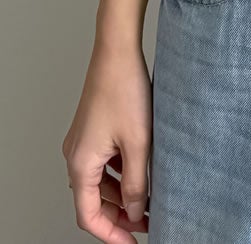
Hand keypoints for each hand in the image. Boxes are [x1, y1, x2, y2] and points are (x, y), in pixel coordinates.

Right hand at [61, 38, 152, 241]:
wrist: (117, 51)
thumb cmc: (125, 90)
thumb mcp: (138, 143)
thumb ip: (137, 183)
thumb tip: (136, 211)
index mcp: (80, 163)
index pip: (89, 216)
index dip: (112, 233)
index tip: (134, 242)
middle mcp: (75, 154)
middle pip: (93, 200)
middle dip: (119, 215)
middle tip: (147, 222)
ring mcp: (83, 141)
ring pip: (99, 181)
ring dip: (121, 194)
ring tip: (150, 199)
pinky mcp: (93, 129)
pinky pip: (103, 162)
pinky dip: (120, 173)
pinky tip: (142, 171)